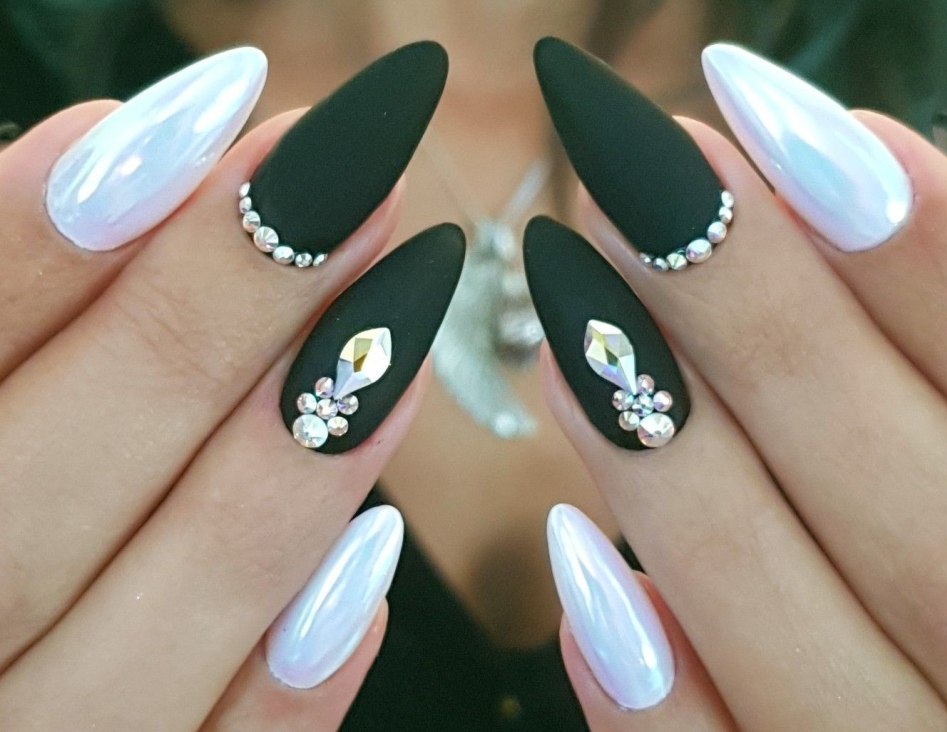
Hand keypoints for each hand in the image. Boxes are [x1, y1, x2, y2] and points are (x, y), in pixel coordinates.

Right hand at [0, 42, 455, 729]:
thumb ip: (11, 309)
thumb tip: (128, 158)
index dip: (49, 234)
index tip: (208, 118)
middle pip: (64, 474)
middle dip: (217, 309)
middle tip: (351, 182)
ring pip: (181, 600)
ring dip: (303, 450)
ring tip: (404, 311)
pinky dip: (301, 665)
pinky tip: (378, 557)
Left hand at [528, 39, 946, 729]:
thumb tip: (854, 173)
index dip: (928, 253)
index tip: (771, 120)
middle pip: (908, 514)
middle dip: (757, 328)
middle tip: (620, 180)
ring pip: (794, 639)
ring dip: (668, 471)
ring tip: (564, 314)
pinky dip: (650, 692)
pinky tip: (575, 563)